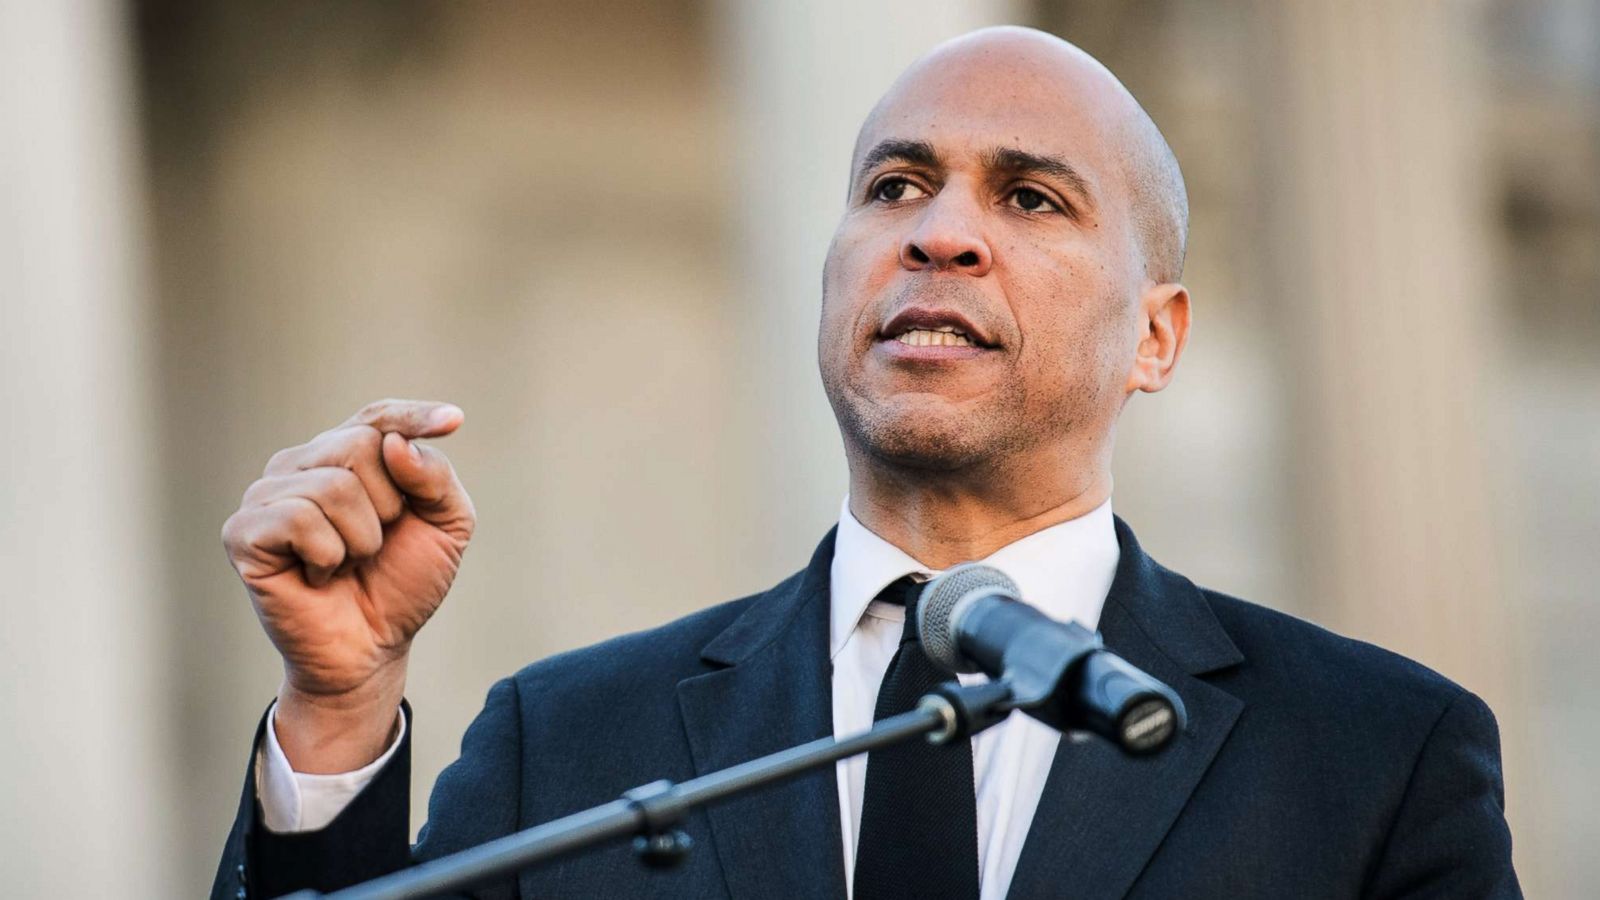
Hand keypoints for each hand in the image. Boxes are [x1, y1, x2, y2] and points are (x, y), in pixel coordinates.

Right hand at [222, 399, 474, 769]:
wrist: (371, 649)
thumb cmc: (402, 584)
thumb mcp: (445, 527)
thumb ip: (435, 478)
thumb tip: (394, 445)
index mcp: (348, 456)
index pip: (380, 416)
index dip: (415, 415)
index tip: (454, 421)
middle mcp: (302, 464)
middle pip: (361, 444)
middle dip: (390, 505)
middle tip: (375, 545)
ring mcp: (267, 495)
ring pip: (335, 485)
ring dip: (362, 539)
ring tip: (347, 562)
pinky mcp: (245, 531)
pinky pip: (299, 518)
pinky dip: (328, 555)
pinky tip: (320, 574)